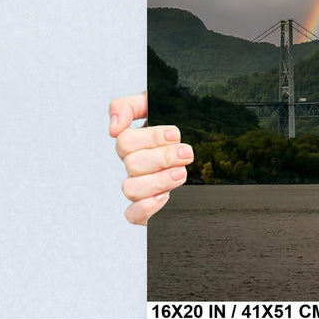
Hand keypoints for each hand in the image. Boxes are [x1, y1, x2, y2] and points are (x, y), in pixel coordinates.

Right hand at [109, 92, 192, 225]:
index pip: (125, 141)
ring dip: (158, 181)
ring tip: (181, 173)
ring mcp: (140, 186)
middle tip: (186, 153)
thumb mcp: (156, 103)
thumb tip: (114, 128)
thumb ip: (129, 106)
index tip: (176, 134)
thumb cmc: (178, 121)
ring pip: (130, 189)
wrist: (204, 141)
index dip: (151, 138)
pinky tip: (165, 197)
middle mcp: (134, 165)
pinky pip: (133, 215)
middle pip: (132, 164)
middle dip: (163, 157)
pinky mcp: (147, 208)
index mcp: (133, 142)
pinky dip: (146, 207)